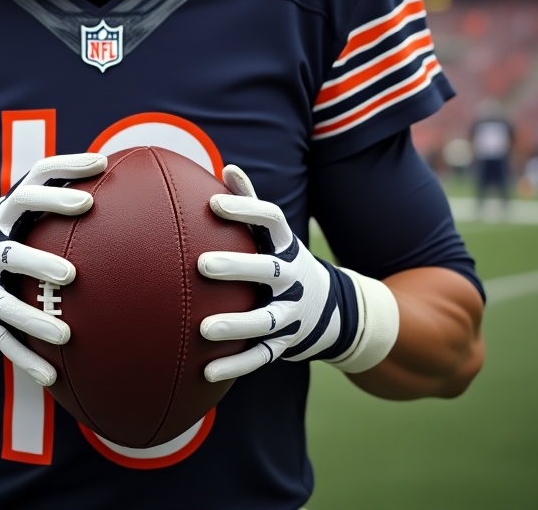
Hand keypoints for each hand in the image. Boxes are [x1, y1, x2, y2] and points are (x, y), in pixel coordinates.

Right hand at [0, 152, 105, 385]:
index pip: (30, 187)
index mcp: (2, 213)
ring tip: (65, 335)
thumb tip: (111, 165)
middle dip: (38, 261)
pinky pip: (0, 341)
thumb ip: (52, 196)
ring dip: (32, 320)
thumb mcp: (13, 211)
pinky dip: (25, 358)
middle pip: (9, 251)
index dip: (63, 174)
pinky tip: (52, 376)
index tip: (99, 168)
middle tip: (72, 274)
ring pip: (2, 304)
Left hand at [198, 164, 377, 383]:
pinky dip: (235, 365)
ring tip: (204, 329)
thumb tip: (226, 167)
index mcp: (286, 245)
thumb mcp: (275, 233)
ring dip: (236, 325)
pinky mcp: (285, 344)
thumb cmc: (283, 260)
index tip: (214, 203)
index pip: (270, 219)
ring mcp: (292, 313)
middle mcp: (292, 278)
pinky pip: (260, 357)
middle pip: (268, 270)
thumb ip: (250, 201)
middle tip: (203, 264)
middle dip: (237, 266)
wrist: (334, 310)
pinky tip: (206, 371)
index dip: (245, 208)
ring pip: (265, 319)